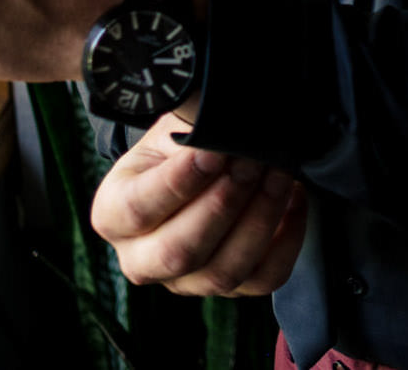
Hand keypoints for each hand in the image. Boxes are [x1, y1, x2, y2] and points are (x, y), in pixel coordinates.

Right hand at [91, 113, 306, 295]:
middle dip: (223, 204)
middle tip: (251, 162)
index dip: (178, 182)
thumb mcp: (172, 126)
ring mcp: (187, 281)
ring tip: (279, 173)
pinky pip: (264, 278)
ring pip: (222, 272)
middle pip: (177, 253)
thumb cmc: (181, 145)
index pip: (136, 209)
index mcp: (113, 215)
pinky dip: (287, 239)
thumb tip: (220, 119)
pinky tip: (294, 198)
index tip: (214, 152)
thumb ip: (189, 126)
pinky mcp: (231, 287)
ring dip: (259, 218)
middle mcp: (142, 258)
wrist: (200, 166)